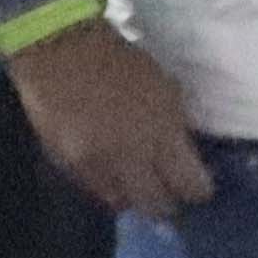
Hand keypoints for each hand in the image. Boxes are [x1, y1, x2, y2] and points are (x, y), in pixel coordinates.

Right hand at [7, 15, 208, 216]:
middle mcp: (129, 157)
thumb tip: (185, 156)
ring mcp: (94, 164)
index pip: (191, 186)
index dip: (198, 191)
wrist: (59, 51)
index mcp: (162, 134)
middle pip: (157, 206)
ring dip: (133, 196)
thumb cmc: (121, 62)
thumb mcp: (166, 90)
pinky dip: (105, 185)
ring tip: (137, 183)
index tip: (199, 187)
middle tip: (169, 195)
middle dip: (167, 204)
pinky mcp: (65, 163)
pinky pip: (93, 189)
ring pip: (122, 203)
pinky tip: (109, 170)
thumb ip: (175, 128)